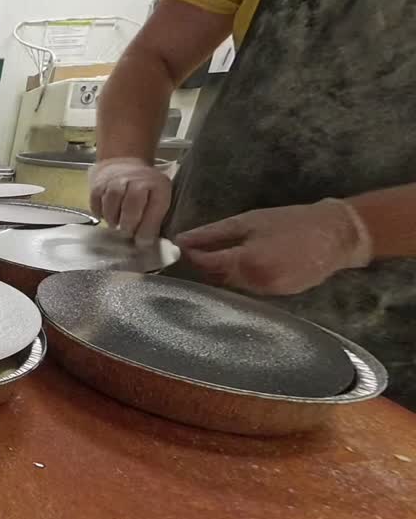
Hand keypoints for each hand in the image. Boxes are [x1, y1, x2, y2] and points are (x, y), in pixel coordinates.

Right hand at [88, 158, 172, 244]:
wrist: (123, 163)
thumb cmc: (144, 188)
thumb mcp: (157, 197)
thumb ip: (154, 218)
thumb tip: (145, 243)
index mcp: (158, 184)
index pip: (155, 207)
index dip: (148, 227)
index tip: (143, 243)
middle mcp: (137, 178)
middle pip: (132, 203)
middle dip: (129, 224)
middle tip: (127, 234)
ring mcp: (115, 179)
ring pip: (112, 202)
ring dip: (113, 219)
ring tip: (116, 226)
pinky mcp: (98, 183)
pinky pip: (96, 202)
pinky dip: (100, 213)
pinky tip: (107, 217)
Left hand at [175, 199, 372, 295]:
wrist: (338, 235)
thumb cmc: (292, 222)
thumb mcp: (250, 221)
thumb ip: (214, 232)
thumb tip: (182, 239)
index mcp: (246, 262)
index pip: (205, 265)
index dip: (190, 256)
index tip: (181, 246)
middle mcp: (255, 284)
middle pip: (216, 279)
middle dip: (204, 266)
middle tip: (196, 250)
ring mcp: (268, 294)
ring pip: (231, 287)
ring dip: (221, 274)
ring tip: (218, 256)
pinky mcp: (279, 297)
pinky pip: (249, 290)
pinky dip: (240, 279)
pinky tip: (243, 266)